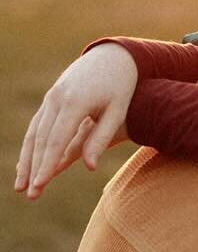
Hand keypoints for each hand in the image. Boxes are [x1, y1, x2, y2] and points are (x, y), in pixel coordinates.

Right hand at [16, 43, 137, 199]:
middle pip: (40, 140)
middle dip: (33, 168)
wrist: (112, 57)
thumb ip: (102, 139)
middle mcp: (56, 100)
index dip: (46, 166)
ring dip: (26, 160)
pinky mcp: (51, 98)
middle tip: (28, 194)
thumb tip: (90, 168)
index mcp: (74, 103)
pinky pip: (37, 126)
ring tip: (21, 185)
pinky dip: (30, 146)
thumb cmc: (122, 87)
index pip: (56, 141)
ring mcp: (50, 98)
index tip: (40, 185)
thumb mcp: (117, 112)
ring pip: (33, 133)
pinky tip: (27, 163)